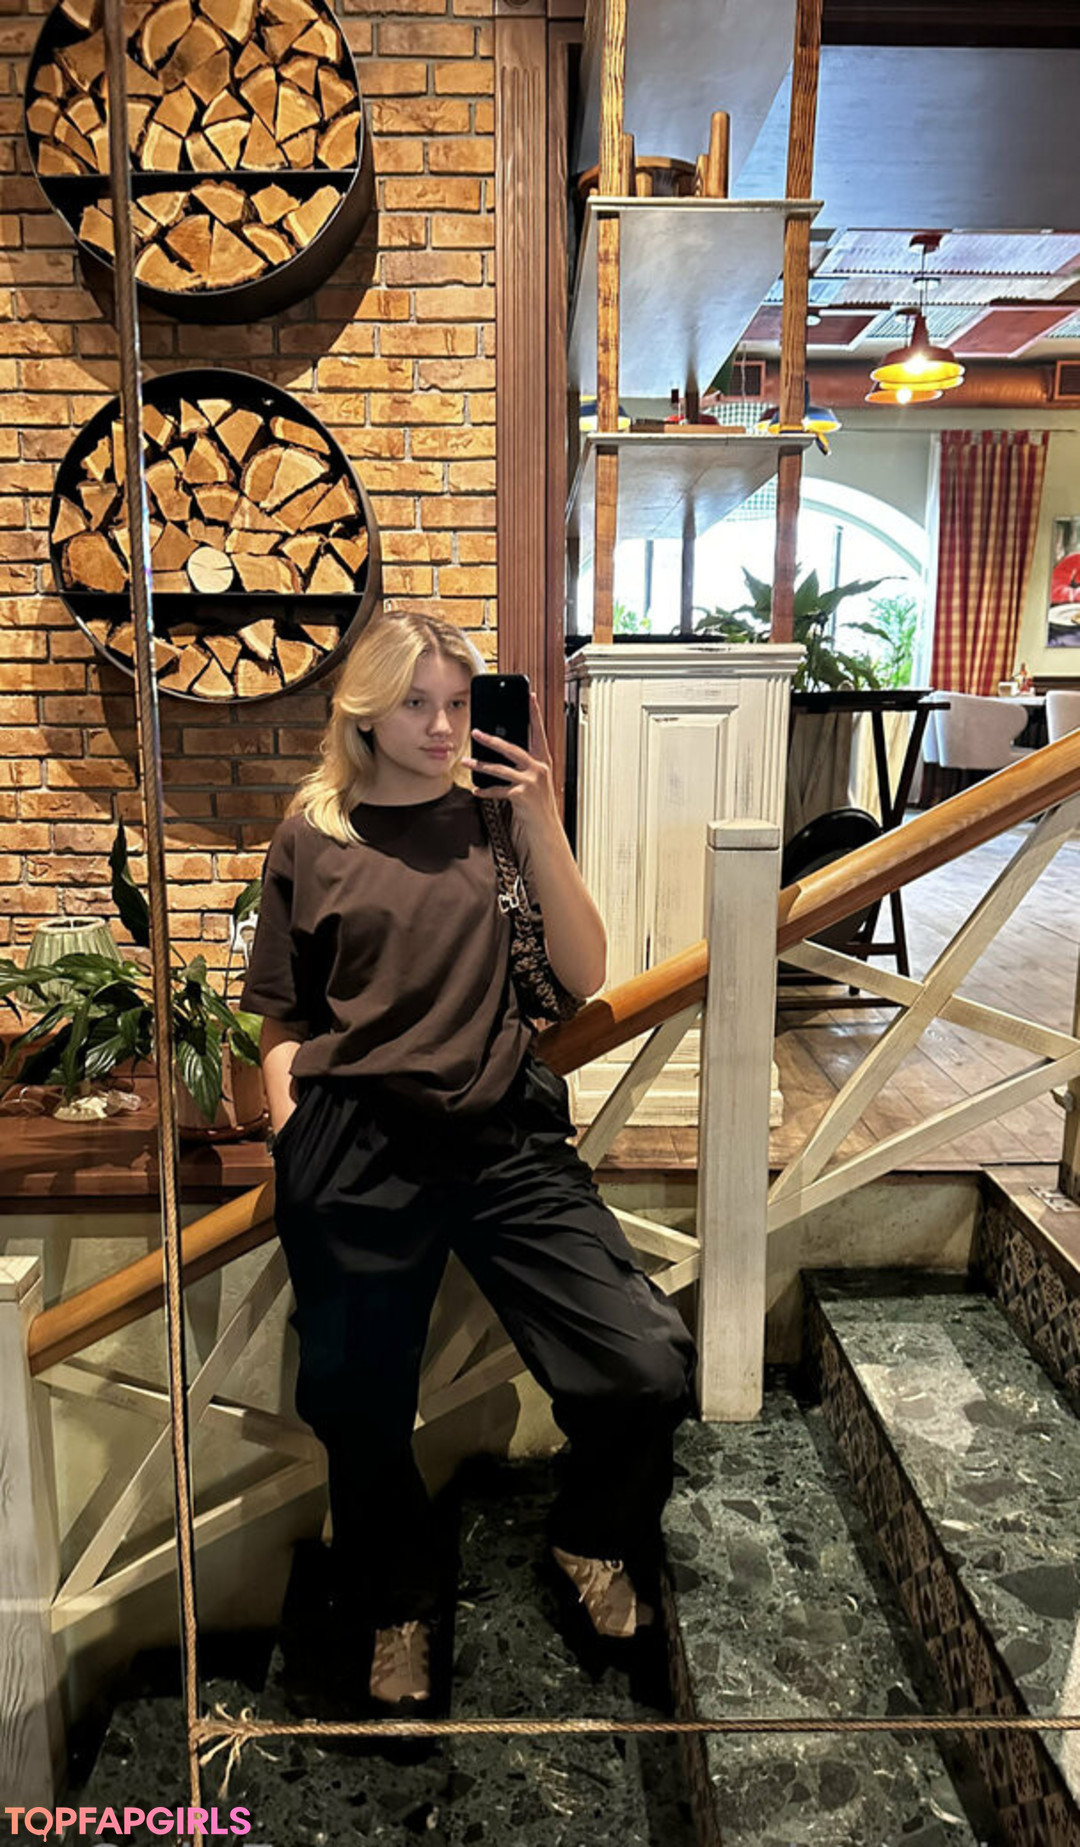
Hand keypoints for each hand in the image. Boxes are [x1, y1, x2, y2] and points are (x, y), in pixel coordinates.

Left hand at [463, 691, 559, 833]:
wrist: (546, 830)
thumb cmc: (538, 805)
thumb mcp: (534, 781)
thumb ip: (523, 765)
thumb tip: (502, 748)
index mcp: (543, 762)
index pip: (538, 732)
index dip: (534, 714)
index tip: (530, 696)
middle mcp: (539, 769)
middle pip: (512, 748)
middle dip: (492, 740)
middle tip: (476, 732)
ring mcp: (531, 783)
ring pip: (500, 769)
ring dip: (480, 765)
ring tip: (466, 762)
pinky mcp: (522, 796)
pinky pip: (498, 790)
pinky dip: (485, 791)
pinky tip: (476, 791)